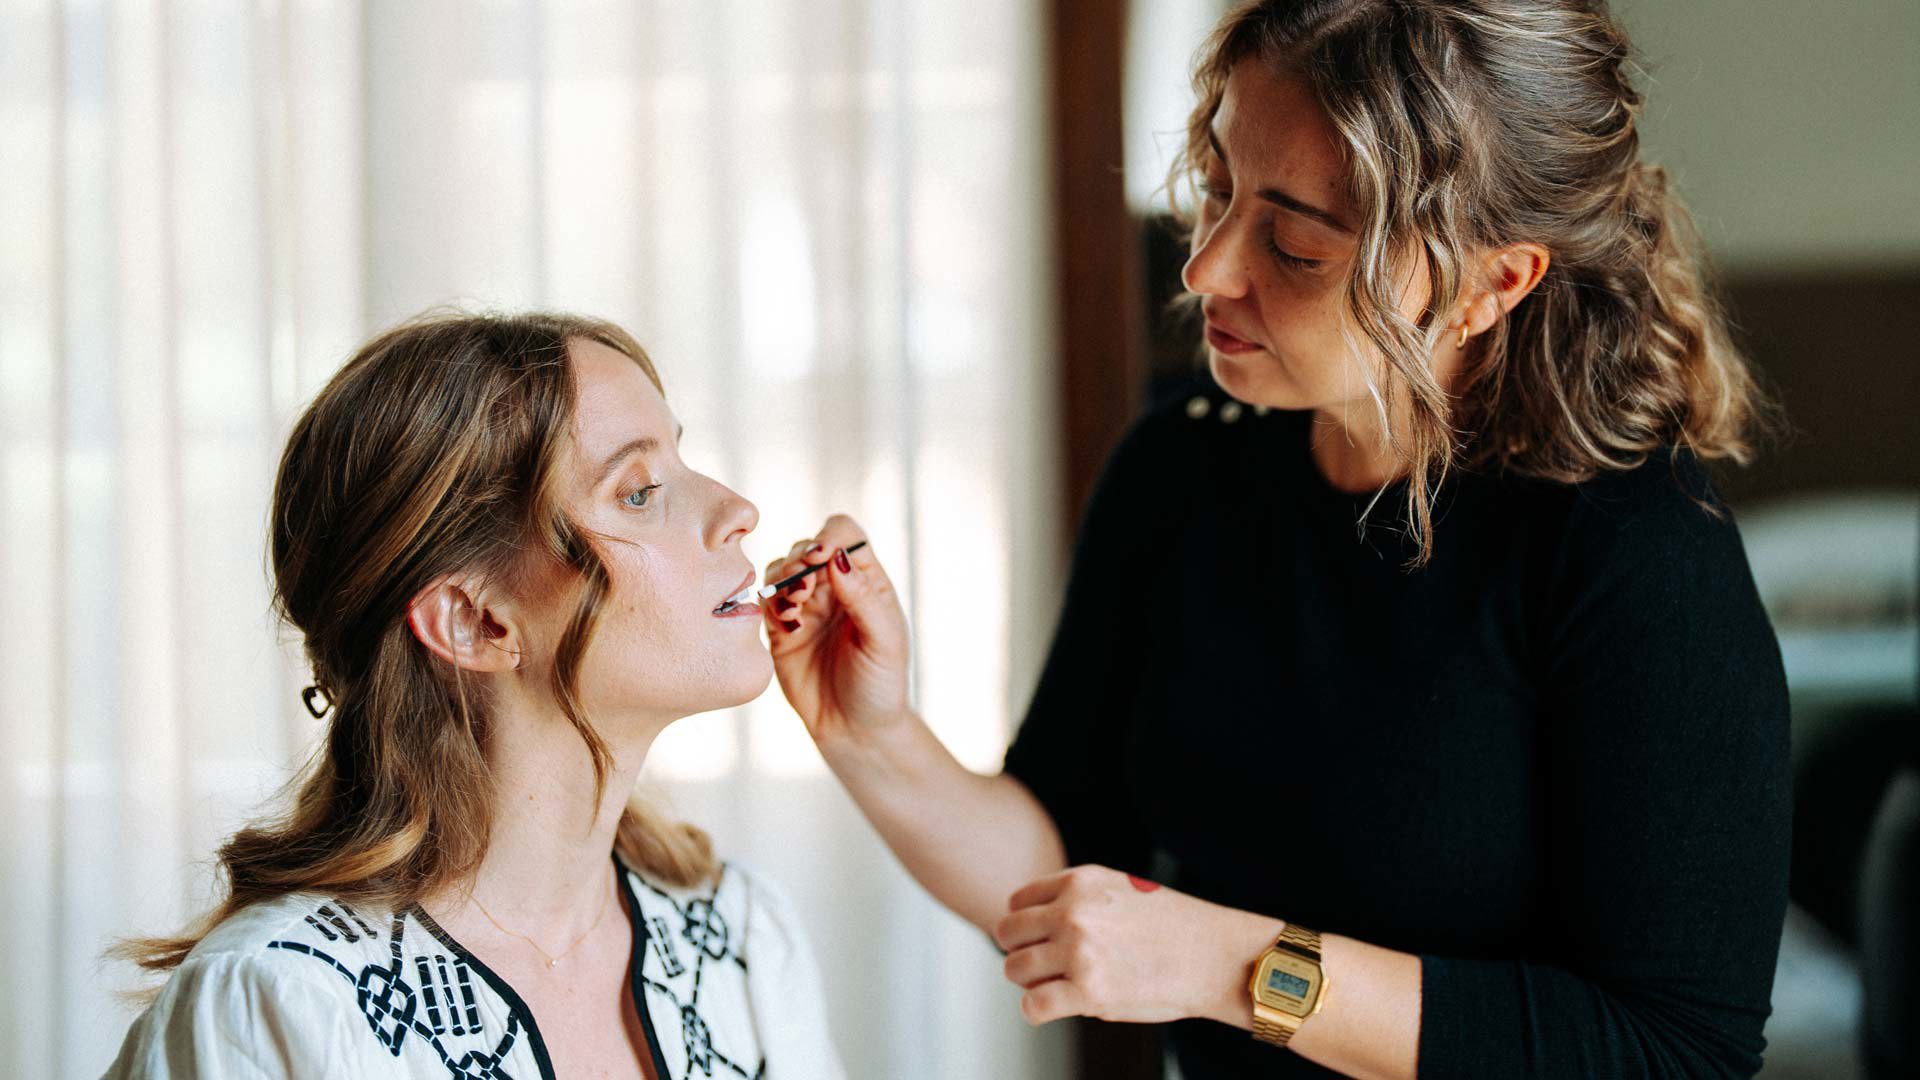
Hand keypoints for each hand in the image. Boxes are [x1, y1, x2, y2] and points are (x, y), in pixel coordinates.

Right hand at [763, 515, 912, 748]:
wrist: (855, 731)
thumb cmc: (880, 684)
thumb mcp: (883, 641)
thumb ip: (862, 597)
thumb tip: (836, 557)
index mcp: (866, 581)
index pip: (845, 535)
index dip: (830, 538)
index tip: (822, 559)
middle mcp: (833, 588)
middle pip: (806, 547)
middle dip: (801, 561)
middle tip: (805, 590)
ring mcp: (805, 608)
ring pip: (780, 570)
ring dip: (783, 580)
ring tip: (795, 608)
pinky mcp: (780, 631)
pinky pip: (764, 603)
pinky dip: (769, 605)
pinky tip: (787, 626)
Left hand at [994, 865, 1277, 1027]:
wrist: (1216, 956)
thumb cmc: (1173, 927)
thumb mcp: (1120, 889)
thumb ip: (1076, 899)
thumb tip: (1032, 925)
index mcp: (1079, 881)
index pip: (1017, 901)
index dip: (1026, 924)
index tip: (1043, 940)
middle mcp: (1073, 912)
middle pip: (1007, 933)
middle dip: (1022, 951)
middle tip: (1046, 966)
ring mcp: (1079, 952)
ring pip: (1015, 969)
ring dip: (1030, 982)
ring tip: (1058, 986)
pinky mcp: (1090, 992)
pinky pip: (1032, 1006)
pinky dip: (1036, 1011)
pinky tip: (1052, 1009)